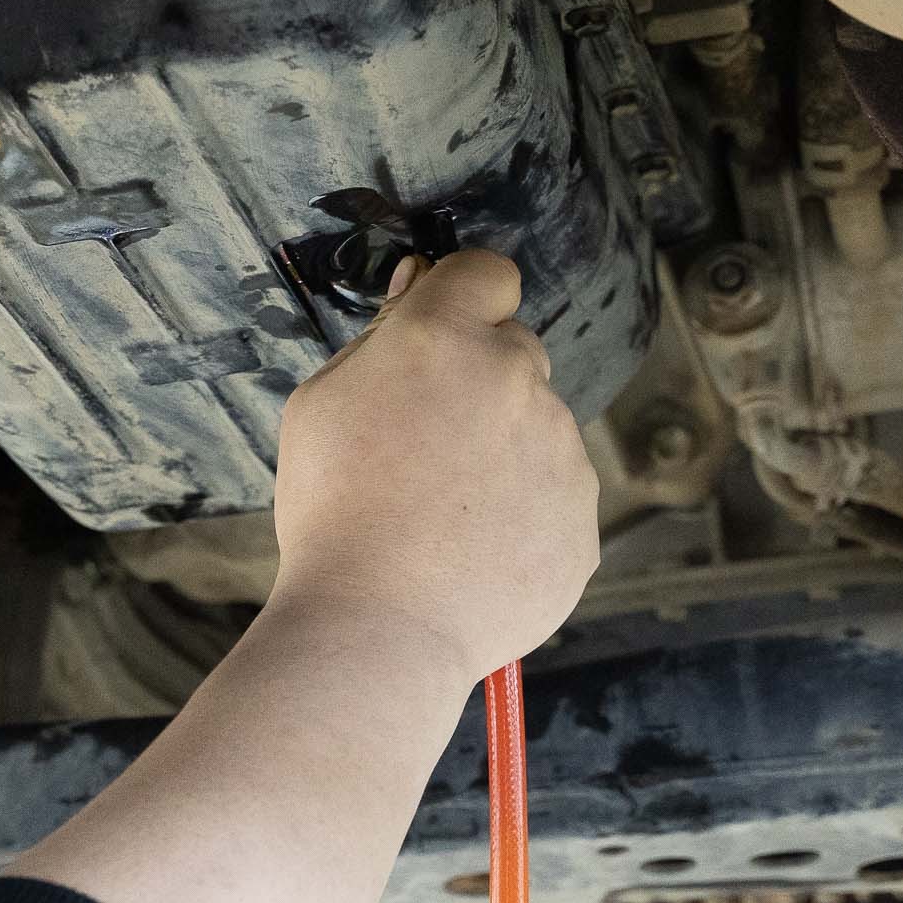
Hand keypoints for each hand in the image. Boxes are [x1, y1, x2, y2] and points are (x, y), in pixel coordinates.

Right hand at [269, 249, 597, 686]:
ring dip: (501, 455)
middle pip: (515, 353)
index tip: (442, 332)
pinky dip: (521, 518)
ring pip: (537, 431)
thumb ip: (379, 339)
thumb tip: (422, 289)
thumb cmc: (332, 514)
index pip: (486, 273)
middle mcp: (517, 381)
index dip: (463, 298)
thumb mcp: (319, 405)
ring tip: (440, 516)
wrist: (377, 628)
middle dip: (478, 383)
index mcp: (444, 340)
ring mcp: (561, 454)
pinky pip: (554, 500)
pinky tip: (469, 552)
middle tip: (422, 448)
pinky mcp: (583, 521)